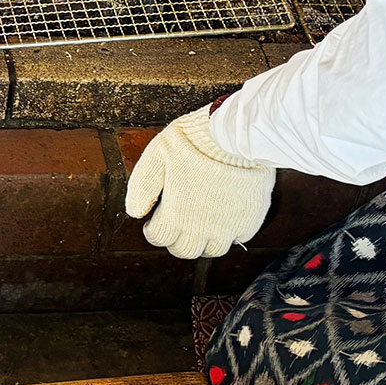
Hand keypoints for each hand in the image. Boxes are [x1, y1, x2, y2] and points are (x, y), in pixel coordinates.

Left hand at [124, 105, 275, 258]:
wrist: (238, 134)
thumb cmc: (196, 139)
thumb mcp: (156, 154)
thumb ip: (142, 186)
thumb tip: (136, 211)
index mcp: (175, 215)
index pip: (159, 238)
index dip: (154, 230)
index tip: (156, 221)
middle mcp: (201, 227)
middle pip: (185, 251)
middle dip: (177, 240)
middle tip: (177, 224)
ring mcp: (227, 227)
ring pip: (212, 250)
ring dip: (204, 240)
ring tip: (201, 223)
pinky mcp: (249, 220)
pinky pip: (239, 238)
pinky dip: (231, 232)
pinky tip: (225, 216)